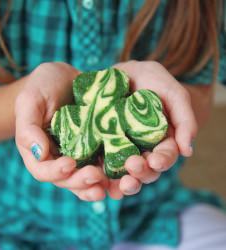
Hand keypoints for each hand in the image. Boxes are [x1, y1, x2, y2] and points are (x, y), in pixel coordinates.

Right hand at [15, 62, 107, 200]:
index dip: (55, 172)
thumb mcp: (30, 100)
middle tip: (95, 176)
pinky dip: (111, 173)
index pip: (43, 170)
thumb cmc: (43, 86)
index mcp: (39, 150)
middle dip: (80, 182)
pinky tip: (122, 175)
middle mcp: (59, 157)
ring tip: (109, 186)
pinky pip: (103, 164)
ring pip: (86, 177)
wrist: (66, 78)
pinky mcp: (96, 147)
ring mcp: (79, 154)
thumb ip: (28, 128)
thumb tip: (39, 154)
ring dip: (97, 185)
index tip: (69, 163)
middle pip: (67, 179)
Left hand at [107, 60, 196, 197]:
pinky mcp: (103, 148)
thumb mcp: (172, 93)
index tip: (156, 161)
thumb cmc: (150, 80)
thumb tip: (187, 150)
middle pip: (146, 170)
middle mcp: (142, 148)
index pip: (165, 156)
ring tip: (120, 182)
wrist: (121, 73)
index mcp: (161, 139)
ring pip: (126, 174)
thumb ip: (184, 119)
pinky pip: (104, 167)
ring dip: (125, 182)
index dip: (162, 161)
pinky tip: (100, 183)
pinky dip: (103, 179)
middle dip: (142, 172)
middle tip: (134, 166)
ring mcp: (122, 150)